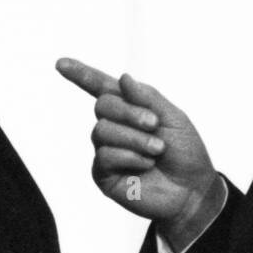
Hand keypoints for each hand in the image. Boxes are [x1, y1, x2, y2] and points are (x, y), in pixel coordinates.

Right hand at [56, 57, 225, 251]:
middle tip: (154, 124)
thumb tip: (123, 77)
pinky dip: (129, 156)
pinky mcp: (104, 175)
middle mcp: (114, 127)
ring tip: (157, 149)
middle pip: (102, 105)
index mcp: (130, 109)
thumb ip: (148, 97)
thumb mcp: (174, 118)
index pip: (101, 87)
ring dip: (134, 138)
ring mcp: (107, 151)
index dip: (81, 74)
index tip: (60, 63)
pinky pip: (104, 156)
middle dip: (129, 112)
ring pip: (101, 130)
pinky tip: (146, 164)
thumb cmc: (185, 153)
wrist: (193, 189)